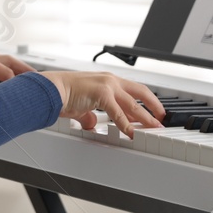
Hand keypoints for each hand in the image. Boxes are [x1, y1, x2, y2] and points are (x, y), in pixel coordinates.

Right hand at [39, 70, 164, 137]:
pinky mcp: (101, 94)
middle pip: (141, 93)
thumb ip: (90, 115)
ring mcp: (107, 85)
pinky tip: (132, 132)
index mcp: (107, 80)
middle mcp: (110, 80)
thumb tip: (92, 124)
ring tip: (153, 127)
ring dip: (145, 117)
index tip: (153, 110)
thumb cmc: (63, 94)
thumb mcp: (82, 106)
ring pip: (133, 104)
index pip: (133, 90)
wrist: (51, 90)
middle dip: (154, 106)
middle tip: (161, 119)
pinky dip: (126, 124)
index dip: (146, 101)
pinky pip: (118, 112)